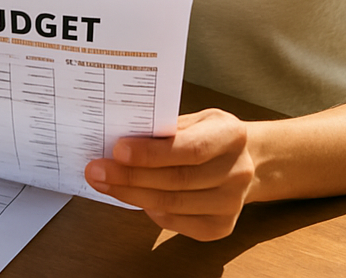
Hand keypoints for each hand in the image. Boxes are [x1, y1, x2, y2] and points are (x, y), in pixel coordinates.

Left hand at [84, 109, 255, 240]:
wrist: (248, 160)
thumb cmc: (211, 134)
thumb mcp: (196, 118)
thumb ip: (166, 128)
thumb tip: (121, 136)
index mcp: (231, 135)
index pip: (189, 148)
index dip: (152, 152)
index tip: (118, 150)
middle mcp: (237, 171)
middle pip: (177, 180)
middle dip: (131, 176)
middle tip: (97, 169)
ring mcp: (232, 203)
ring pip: (172, 204)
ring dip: (131, 194)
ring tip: (104, 182)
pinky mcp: (221, 226)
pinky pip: (176, 222)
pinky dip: (149, 210)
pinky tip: (131, 196)